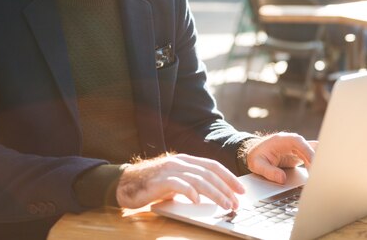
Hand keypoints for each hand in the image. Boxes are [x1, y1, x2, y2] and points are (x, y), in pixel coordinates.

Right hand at [116, 154, 244, 209]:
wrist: (125, 184)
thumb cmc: (153, 185)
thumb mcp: (176, 181)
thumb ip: (192, 183)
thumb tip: (215, 195)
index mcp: (186, 161)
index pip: (213, 166)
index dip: (229, 177)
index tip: (241, 190)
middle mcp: (180, 163)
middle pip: (209, 174)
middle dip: (225, 189)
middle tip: (236, 203)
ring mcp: (169, 170)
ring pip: (198, 180)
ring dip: (215, 193)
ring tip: (225, 205)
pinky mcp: (159, 181)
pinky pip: (178, 185)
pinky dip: (190, 192)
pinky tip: (197, 202)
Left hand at [243, 133, 316, 183]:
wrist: (254, 153)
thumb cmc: (256, 156)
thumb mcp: (257, 165)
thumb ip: (269, 172)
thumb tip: (282, 179)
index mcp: (282, 140)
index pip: (298, 142)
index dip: (307, 151)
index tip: (313, 162)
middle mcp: (291, 141)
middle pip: (308, 147)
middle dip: (315, 159)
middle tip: (318, 173)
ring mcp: (296, 148)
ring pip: (311, 152)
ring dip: (316, 163)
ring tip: (318, 176)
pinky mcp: (298, 155)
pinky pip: (310, 158)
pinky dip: (314, 165)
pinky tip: (316, 175)